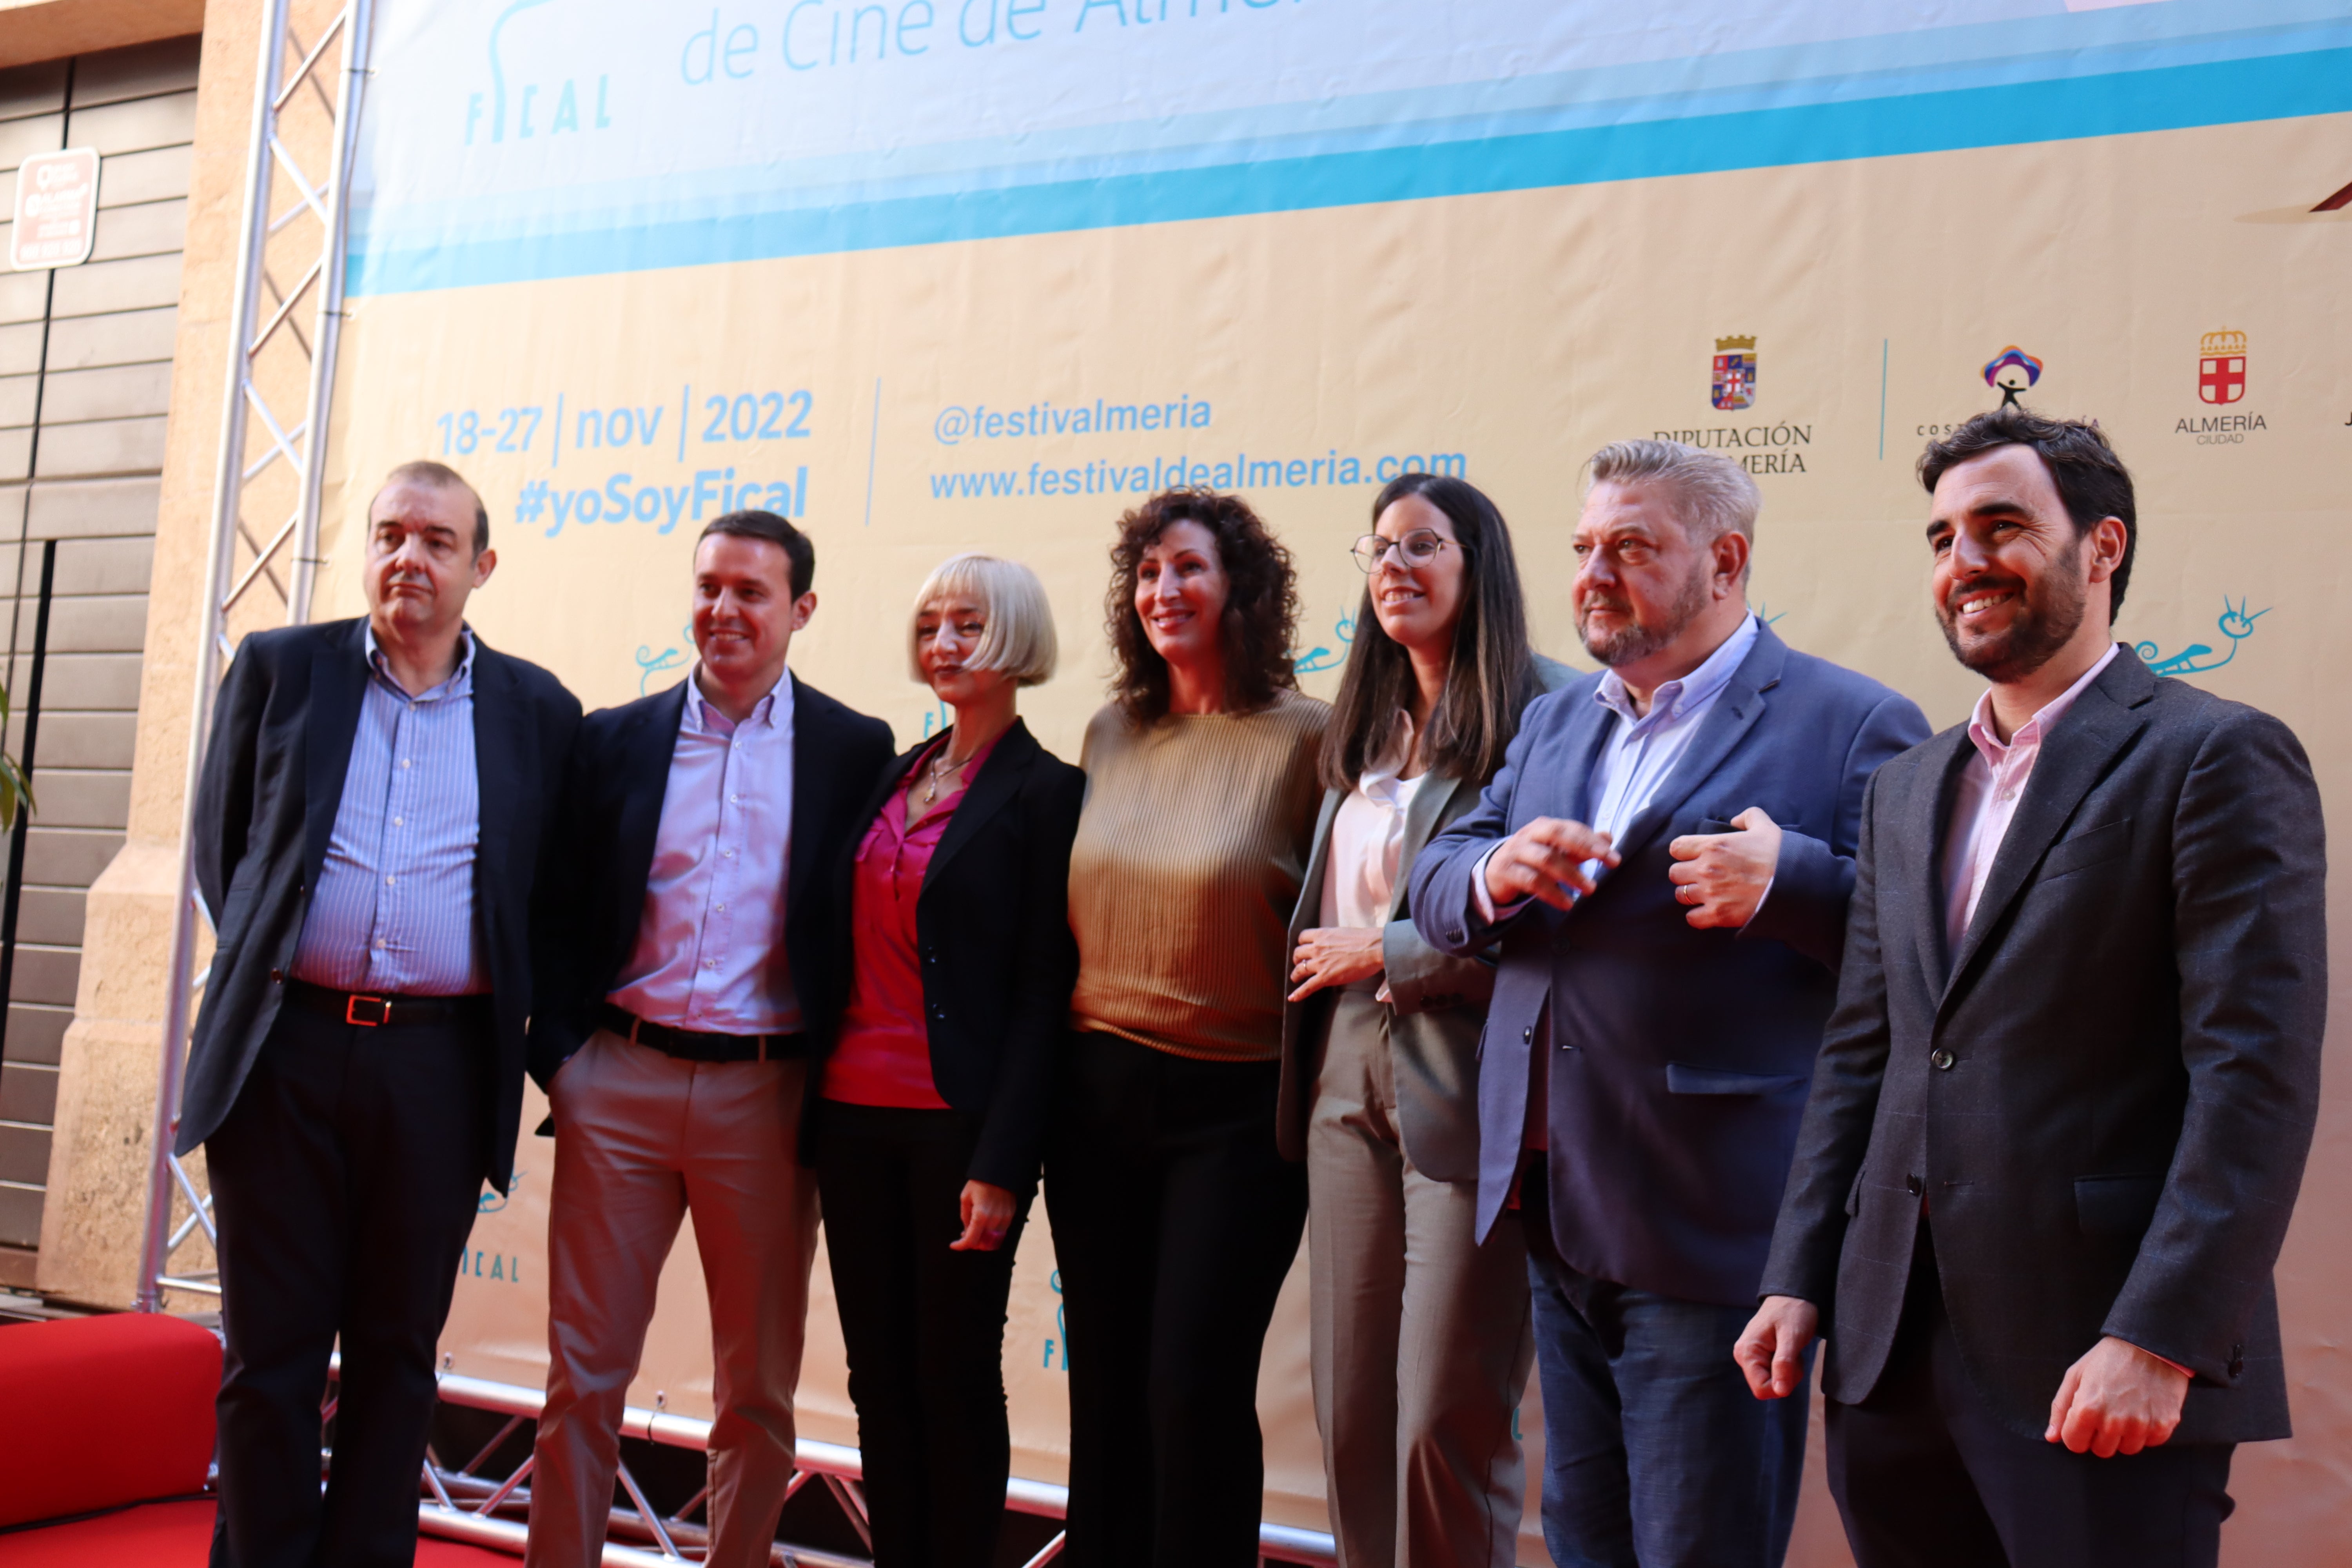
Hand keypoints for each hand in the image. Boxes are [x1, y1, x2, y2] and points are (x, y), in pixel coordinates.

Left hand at [950, 1180, 1015, 1251]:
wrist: (999, 1171)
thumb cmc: (979, 1183)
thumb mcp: (965, 1198)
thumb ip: (965, 1217)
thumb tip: (966, 1232)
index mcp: (981, 1215)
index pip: (971, 1240)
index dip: (960, 1246)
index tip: (954, 1245)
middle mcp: (994, 1220)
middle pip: (982, 1244)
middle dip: (971, 1243)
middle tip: (964, 1235)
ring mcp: (1004, 1219)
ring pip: (992, 1241)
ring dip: (982, 1240)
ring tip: (974, 1230)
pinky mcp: (1010, 1216)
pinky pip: (1000, 1233)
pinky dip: (991, 1235)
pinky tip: (985, 1226)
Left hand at [1289, 926, 1384, 1000]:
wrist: (1374, 948)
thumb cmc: (1366, 940)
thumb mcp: (1344, 932)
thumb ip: (1334, 938)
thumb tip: (1335, 943)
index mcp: (1322, 935)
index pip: (1302, 937)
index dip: (1301, 943)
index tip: (1303, 947)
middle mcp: (1318, 948)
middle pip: (1298, 953)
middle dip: (1297, 959)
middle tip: (1300, 963)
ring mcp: (1320, 963)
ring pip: (1300, 969)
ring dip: (1295, 974)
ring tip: (1295, 978)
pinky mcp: (1325, 977)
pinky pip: (1308, 986)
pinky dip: (1298, 993)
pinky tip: (1292, 998)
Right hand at [1483, 818, 1619, 911]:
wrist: (1492, 875)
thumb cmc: (1530, 862)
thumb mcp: (1556, 852)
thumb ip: (1581, 846)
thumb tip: (1608, 836)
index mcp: (1543, 827)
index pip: (1571, 828)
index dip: (1594, 841)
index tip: (1614, 858)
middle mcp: (1528, 835)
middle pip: (1557, 834)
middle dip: (1585, 847)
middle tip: (1609, 863)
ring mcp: (1514, 852)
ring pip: (1545, 858)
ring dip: (1571, 874)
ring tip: (1590, 889)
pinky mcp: (1505, 871)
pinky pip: (1531, 881)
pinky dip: (1551, 892)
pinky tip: (1567, 904)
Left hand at [1667, 807, 1781, 927]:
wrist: (1795, 885)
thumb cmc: (1779, 855)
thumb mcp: (1765, 826)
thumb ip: (1747, 817)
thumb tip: (1735, 821)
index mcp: (1713, 846)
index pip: (1677, 847)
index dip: (1683, 851)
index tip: (1691, 855)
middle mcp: (1706, 869)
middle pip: (1675, 873)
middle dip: (1685, 874)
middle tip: (1699, 876)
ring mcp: (1710, 893)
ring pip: (1681, 895)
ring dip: (1690, 894)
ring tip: (1704, 894)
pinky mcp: (1718, 915)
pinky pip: (1692, 918)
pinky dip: (1697, 916)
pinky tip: (1708, 912)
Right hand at [1734, 1295, 1819, 1399]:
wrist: (1793, 1296)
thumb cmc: (1793, 1312)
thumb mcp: (1792, 1336)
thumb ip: (1784, 1364)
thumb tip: (1780, 1392)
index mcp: (1747, 1351)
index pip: (1761, 1389)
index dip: (1782, 1385)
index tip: (1792, 1365)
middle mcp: (1744, 1356)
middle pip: (1768, 1387)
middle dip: (1786, 1376)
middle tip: (1793, 1353)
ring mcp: (1751, 1356)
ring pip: (1773, 1382)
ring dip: (1789, 1371)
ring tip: (1791, 1348)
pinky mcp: (1759, 1356)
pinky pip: (1775, 1374)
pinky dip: (1787, 1367)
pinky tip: (1788, 1349)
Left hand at [2046, 1336, 2188, 1455]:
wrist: (2150, 1345)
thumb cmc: (2109, 1358)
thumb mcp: (2076, 1375)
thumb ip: (2060, 1408)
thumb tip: (2051, 1437)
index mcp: (2088, 1409)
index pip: (2075, 1444)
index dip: (2076, 1433)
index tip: (2082, 1421)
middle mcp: (2114, 1422)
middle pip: (2101, 1450)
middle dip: (2099, 1435)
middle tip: (2105, 1412)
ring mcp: (2141, 1426)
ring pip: (2127, 1449)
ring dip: (2124, 1435)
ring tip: (2125, 1408)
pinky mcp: (2164, 1425)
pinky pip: (2150, 1443)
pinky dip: (2146, 1431)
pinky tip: (2143, 1409)